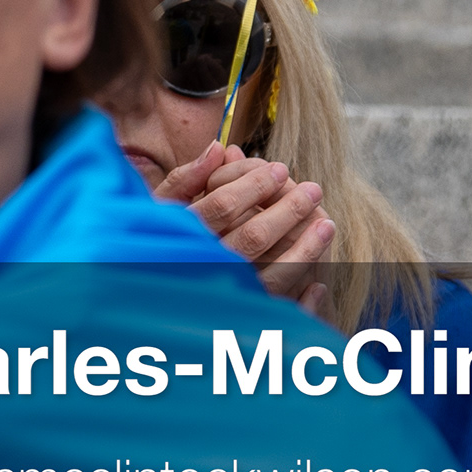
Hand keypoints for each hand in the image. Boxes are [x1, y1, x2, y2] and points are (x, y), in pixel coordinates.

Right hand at [158, 144, 334, 306]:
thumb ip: (186, 179)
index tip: (280, 169)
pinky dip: (302, 301)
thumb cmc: (154, 245)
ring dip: (306, 250)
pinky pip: (277, 313)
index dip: (254, 185)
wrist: (144, 301)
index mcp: (183, 238)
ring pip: (272, 276)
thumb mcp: (160, 209)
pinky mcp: (237, 323)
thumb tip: (220, 148)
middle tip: (313, 189)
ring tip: (327, 225)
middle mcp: (201, 269)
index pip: (223, 207)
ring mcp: (221, 298)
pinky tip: (319, 283)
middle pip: (253, 238)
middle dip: (289, 210)